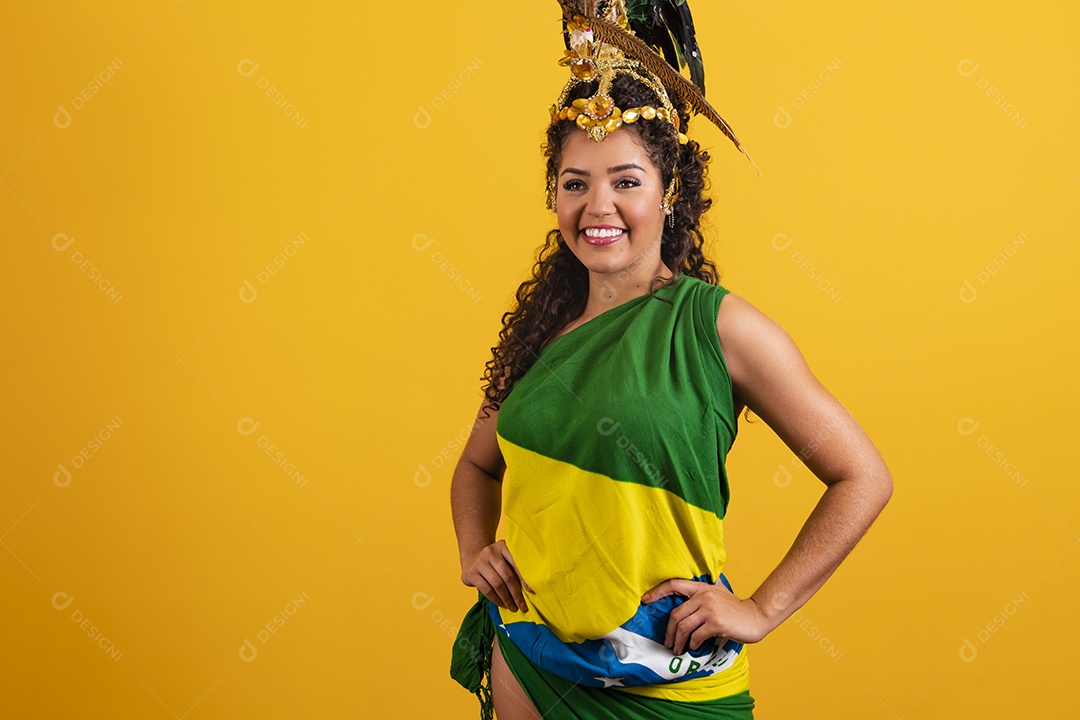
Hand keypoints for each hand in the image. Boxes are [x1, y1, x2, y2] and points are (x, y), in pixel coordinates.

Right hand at [460, 540, 534, 612]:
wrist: (472, 560)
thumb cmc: (495, 563)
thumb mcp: (505, 559)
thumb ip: (515, 568)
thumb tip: (530, 590)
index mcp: (503, 546)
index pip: (516, 563)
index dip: (524, 579)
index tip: (532, 591)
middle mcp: (490, 552)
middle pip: (507, 575)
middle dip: (516, 593)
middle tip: (523, 606)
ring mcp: (479, 562)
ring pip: (497, 584)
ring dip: (507, 599)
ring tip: (513, 607)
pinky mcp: (471, 573)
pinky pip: (487, 590)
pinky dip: (496, 600)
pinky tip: (502, 604)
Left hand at [641, 578, 770, 654]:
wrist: (756, 617)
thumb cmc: (735, 609)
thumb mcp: (718, 594)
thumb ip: (702, 595)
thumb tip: (682, 602)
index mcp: (702, 588)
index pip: (674, 585)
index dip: (657, 592)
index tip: (645, 600)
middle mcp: (704, 596)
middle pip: (676, 614)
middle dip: (669, 631)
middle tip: (668, 643)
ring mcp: (710, 609)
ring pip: (683, 627)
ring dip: (678, 641)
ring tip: (677, 649)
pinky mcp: (716, 623)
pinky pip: (696, 636)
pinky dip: (692, 644)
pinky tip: (693, 648)